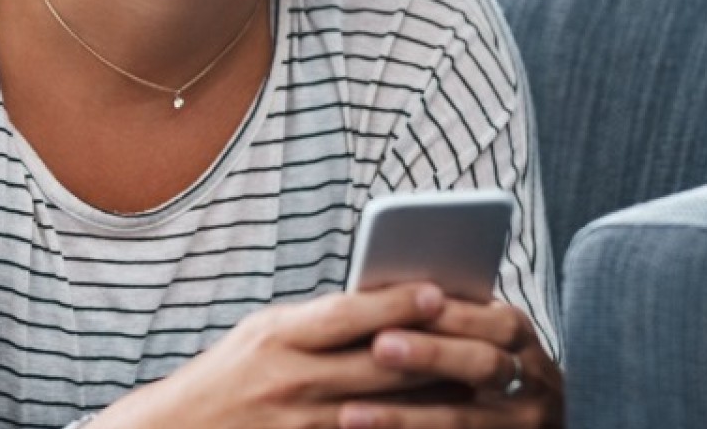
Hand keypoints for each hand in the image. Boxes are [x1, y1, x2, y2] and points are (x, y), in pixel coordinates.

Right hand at [100, 283, 452, 428]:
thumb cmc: (224, 377)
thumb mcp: (259, 334)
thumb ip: (314, 323)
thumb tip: (379, 305)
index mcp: (276, 337)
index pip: (345, 315)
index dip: (393, 303)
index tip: (435, 291)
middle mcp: (292, 379)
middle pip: (381, 364)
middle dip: (436, 350)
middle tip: (481, 336)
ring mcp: (305, 423)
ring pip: (389, 407)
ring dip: (437, 395)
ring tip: (475, 379)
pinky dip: (408, 428)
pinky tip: (439, 420)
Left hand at [337, 297, 562, 427]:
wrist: (504, 420)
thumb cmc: (464, 363)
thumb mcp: (468, 337)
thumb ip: (438, 319)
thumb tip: (375, 292)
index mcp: (520, 339)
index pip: (495, 322)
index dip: (450, 315)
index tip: (406, 305)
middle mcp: (535, 382)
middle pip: (484, 364)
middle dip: (431, 354)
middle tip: (379, 347)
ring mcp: (524, 424)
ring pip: (462, 419)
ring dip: (404, 415)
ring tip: (351, 413)